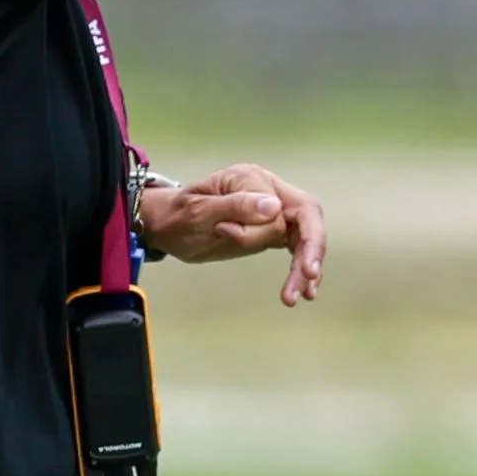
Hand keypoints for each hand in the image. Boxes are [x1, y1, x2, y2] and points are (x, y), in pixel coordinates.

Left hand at [136, 163, 326, 306]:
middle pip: (306, 218)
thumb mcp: (199, 210)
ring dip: (306, 266)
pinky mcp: (269, 233)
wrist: (166, 226)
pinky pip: (295, 249)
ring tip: (302, 296)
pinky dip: (301, 269)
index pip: (281, 205)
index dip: (264, 229)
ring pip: (304, 237)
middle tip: (307, 280)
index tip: (225, 233)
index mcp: (253, 179)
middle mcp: (269, 192)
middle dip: (310, 250)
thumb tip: (273, 207)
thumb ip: (236, 206)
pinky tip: (306, 289)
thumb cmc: (177, 214)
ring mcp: (271, 213)